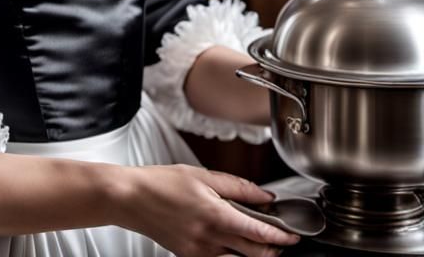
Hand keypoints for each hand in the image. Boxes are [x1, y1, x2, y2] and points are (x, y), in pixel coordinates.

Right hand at [113, 163, 300, 256]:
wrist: (131, 199)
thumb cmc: (162, 183)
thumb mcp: (202, 175)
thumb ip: (237, 187)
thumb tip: (265, 196)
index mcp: (214, 215)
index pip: (257, 232)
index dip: (280, 236)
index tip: (293, 236)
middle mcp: (208, 238)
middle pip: (252, 253)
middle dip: (271, 249)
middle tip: (281, 238)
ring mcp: (199, 251)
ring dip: (252, 251)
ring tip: (257, 236)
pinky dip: (231, 251)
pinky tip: (231, 237)